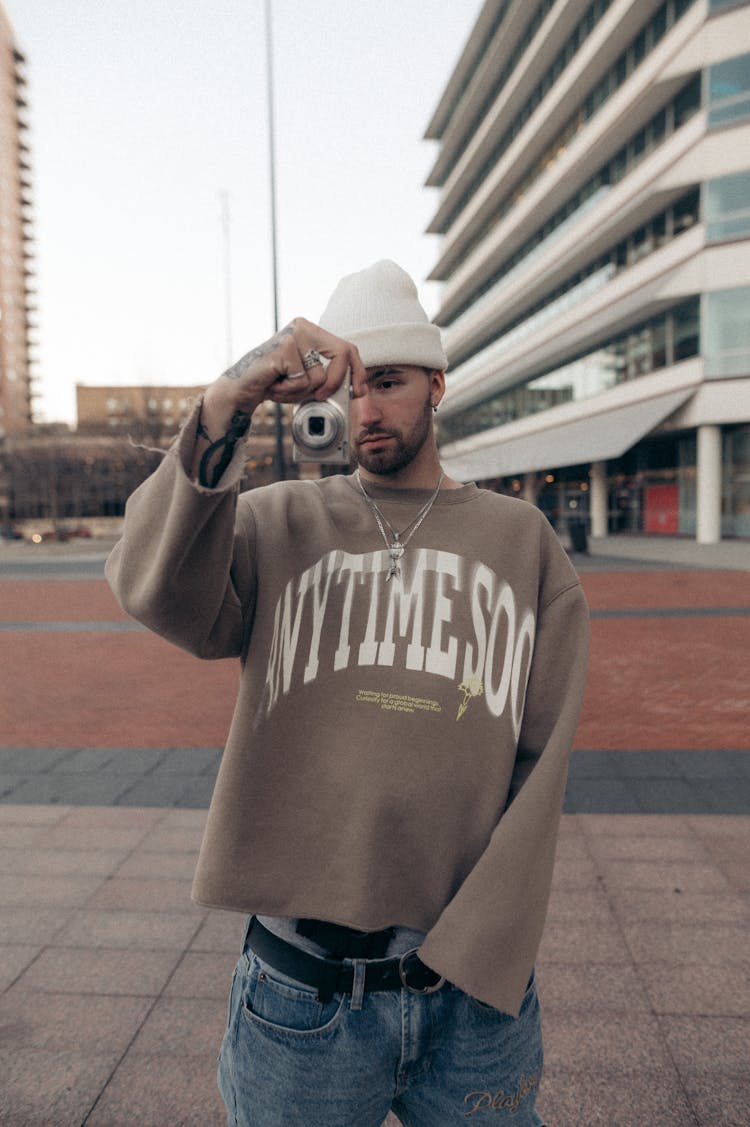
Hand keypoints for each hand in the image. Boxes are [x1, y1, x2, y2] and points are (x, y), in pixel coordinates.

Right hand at [202, 318, 366, 430]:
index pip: (348, 348)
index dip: (358, 371)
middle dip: (336, 382)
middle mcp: (304, 327)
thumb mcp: (309, 380)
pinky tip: (275, 384)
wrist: (244, 388)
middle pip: (342, 354)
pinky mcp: (284, 348)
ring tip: (284, 385)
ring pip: (319, 375)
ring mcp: (293, 335)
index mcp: (314, 332)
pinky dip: (290, 392)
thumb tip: (358, 390)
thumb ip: (330, 378)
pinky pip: (302, 380)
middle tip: (319, 397)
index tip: (359, 391)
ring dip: (302, 392)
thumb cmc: (278, 383)